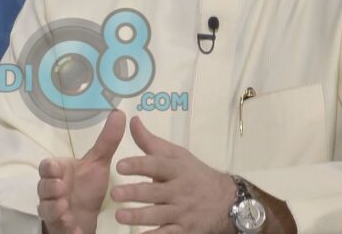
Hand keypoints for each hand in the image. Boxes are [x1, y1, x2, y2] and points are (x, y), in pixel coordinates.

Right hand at [37, 110, 125, 233]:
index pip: (46, 166)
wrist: (85, 217)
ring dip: (54, 209)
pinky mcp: (59, 227)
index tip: (59, 169)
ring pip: (46, 209)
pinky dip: (65, 228)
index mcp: (58, 173)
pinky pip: (57, 228)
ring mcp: (53, 210)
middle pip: (42, 188)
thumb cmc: (87, 187)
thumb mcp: (99, 163)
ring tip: (65, 209)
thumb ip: (107, 141)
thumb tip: (118, 112)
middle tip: (61, 188)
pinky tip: (74, 229)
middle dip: (50, 188)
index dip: (50, 168)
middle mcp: (51, 191)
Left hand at [110, 116, 237, 233]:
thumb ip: (150, 142)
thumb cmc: (194, 174)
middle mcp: (179, 191)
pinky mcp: (185, 231)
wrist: (227, 201)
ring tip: (120, 216)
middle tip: (115, 193)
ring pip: (159, 215)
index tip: (120, 165)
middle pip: (156, 192)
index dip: (139, 165)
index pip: (157, 165)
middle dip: (135, 193)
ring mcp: (182, 212)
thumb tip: (131, 120)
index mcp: (176, 169)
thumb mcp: (176, 155)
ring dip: (139, 217)